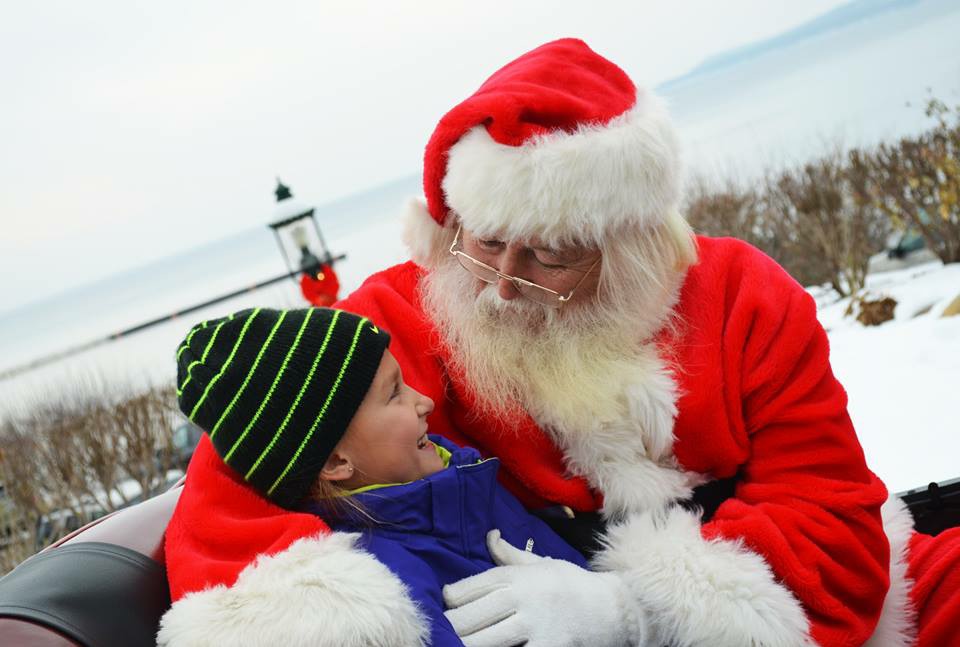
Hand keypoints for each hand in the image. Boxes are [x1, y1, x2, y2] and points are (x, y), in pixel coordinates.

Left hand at [443, 530, 641, 646]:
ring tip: (453, 645)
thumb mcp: (542, 563)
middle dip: (452, 625)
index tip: (446, 603)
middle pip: (472, 615)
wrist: (613, 609)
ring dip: (466, 644)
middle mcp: (523, 599)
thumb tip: (490, 536)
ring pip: (486, 640)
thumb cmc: (572, 585)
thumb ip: (510, 555)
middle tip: (442, 631)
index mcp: (519, 577)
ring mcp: (535, 626)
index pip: (473, 586)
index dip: (452, 597)